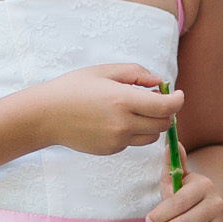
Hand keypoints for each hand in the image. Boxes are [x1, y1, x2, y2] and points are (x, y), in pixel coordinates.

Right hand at [38, 62, 183, 155]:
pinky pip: (133, 142)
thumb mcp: (103, 72)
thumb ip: (135, 74)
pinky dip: (133, 132)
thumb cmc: (73, 88)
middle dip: (165, 112)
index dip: (177, 100)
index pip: (166, 107)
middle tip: (155, 99)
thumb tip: (159, 82)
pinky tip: (115, 120)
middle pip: (163, 123)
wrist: (45, 116)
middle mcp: (123, 123)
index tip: (177, 94)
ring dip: (151, 124)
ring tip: (135, 110)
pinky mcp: (112, 149)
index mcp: (123, 100)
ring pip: (151, 136)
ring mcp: (117, 140)